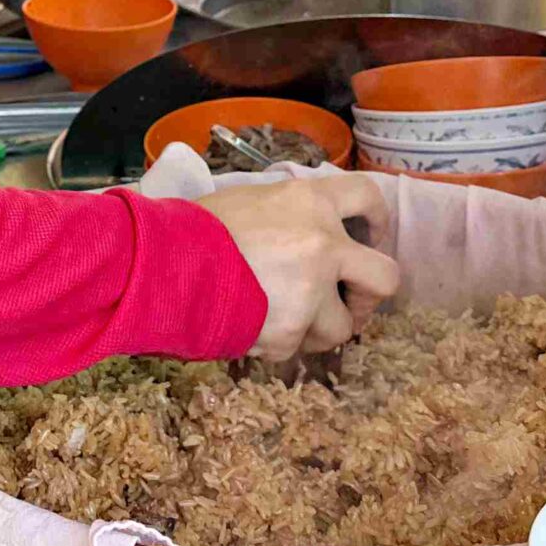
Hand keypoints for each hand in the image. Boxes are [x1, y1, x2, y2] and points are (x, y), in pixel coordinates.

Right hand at [196, 173, 398, 365]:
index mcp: (311, 201)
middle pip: (385, 277)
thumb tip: (308, 234)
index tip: (369, 238)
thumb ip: (290, 214)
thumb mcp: (250, 200)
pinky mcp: (289, 332)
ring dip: (319, 327)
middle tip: (345, 301)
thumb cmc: (194, 226)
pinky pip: (298, 347)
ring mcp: (310, 293)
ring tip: (285, 319)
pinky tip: (253, 328)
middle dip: (367, 295)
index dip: (377, 221)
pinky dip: (279, 343)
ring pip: (342, 327)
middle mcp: (323, 244)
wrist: (160, 265)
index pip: (368, 197)